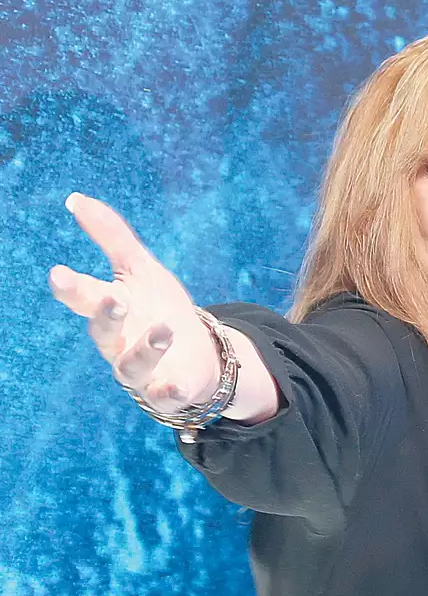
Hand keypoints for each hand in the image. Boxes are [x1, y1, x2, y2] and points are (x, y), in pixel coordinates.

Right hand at [49, 192, 220, 415]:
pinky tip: (174, 384)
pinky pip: (164, 397)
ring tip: (164, 330)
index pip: (85, 298)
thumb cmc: (161, 308)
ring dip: (146, 349)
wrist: (200, 352)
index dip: (72, 288)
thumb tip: (76, 198)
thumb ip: (112, 236)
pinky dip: (167, 392)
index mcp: (111, 310)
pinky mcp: (170, 391)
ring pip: (132, 366)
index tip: (59, 274)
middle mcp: (119, 343)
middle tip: (114, 298)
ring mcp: (144, 371)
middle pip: (104, 333)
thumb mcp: (142, 269)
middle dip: (107, 316)